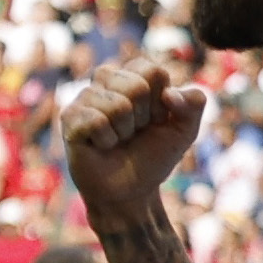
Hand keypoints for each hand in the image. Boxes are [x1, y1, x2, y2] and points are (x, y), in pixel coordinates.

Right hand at [55, 51, 211, 219]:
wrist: (130, 192)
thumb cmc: (153, 156)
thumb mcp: (185, 130)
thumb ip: (193, 104)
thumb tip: (169, 94)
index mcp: (134, 76)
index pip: (153, 70)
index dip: (160, 102)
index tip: (156, 120)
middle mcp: (107, 81)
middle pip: (137, 86)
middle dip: (143, 117)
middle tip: (134, 132)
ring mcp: (86, 97)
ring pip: (117, 105)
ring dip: (124, 132)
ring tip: (117, 140)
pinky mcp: (69, 117)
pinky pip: (96, 121)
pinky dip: (106, 140)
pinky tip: (101, 146)